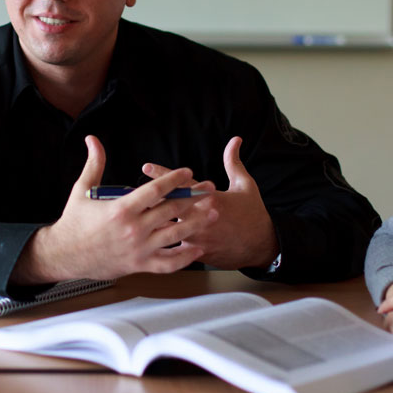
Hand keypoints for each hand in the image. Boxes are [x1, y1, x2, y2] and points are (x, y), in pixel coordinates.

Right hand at [11, 135, 217, 283]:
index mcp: (121, 209)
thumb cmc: (74, 222)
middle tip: (210, 189)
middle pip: (172, 210)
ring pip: (175, 235)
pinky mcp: (139, 266)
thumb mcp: (81, 190)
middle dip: (194, 198)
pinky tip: (198, 247)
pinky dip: (185, 257)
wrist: (63, 255)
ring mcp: (138, 249)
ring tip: (214, 213)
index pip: (155, 190)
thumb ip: (94, 164)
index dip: (174, 179)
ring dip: (197, 223)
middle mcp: (133, 229)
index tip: (188, 172)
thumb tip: (93, 139)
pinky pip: (167, 263)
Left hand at [142, 136, 278, 270]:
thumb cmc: (253, 213)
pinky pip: (176, 245)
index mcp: (211, 198)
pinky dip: (164, 240)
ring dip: (152, 221)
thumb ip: (234, 162)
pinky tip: (149, 239)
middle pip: (168, 206)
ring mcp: (197, 237)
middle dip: (149, 199)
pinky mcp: (196, 252)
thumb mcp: (245, 185)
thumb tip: (234, 140)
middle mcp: (201, 217)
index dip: (162, 174)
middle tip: (131, 193)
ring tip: (134, 216)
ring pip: (168, 228)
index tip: (146, 167)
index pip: (182, 183)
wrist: (261, 245)